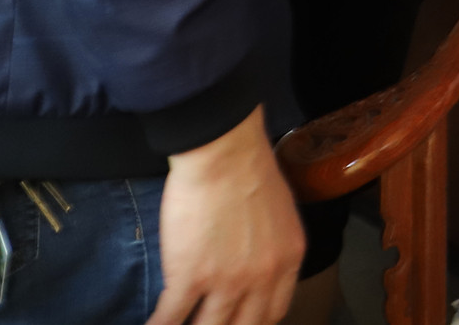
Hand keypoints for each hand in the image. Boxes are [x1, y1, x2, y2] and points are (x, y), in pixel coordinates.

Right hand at [146, 108, 301, 324]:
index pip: (273, 313)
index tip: (237, 324)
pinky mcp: (191, 277)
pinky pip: (171, 319)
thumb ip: (271, 246)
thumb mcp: (278, 213)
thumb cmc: (248, 169)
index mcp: (287, 260)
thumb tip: (256, 263)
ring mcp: (227, 282)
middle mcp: (262, 278)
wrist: (224, 151)